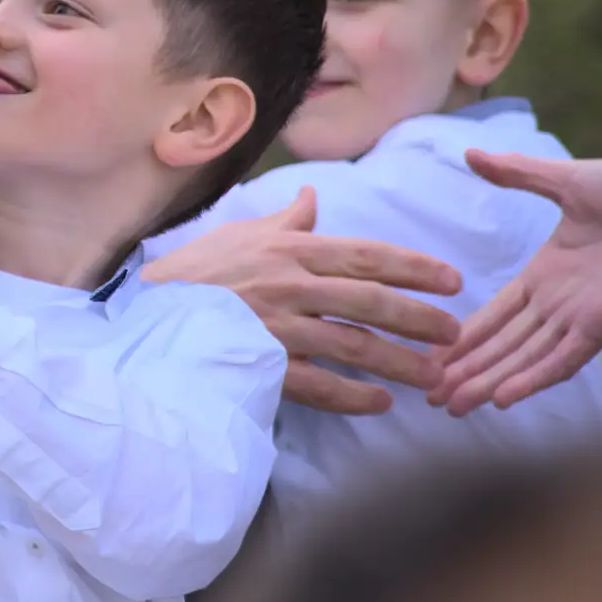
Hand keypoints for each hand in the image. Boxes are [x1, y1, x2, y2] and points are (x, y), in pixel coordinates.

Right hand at [145, 187, 461, 414]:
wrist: (146, 314)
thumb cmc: (194, 272)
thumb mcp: (240, 235)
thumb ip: (285, 222)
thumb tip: (312, 197)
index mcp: (290, 251)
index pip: (366, 255)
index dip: (414, 268)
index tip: (452, 281)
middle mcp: (290, 286)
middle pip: (370, 301)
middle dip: (419, 317)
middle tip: (455, 332)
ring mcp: (278, 328)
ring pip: (353, 344)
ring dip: (398, 361)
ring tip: (432, 376)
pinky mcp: (262, 364)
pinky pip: (317, 384)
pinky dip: (351, 396)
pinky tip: (379, 403)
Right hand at [430, 151, 601, 415]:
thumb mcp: (561, 180)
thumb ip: (515, 173)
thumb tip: (471, 153)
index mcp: (545, 275)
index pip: (494, 314)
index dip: (464, 335)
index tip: (433, 353)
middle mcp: (556, 304)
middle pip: (500, 345)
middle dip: (464, 370)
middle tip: (427, 395)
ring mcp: (577, 319)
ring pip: (521, 360)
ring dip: (486, 383)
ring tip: (450, 406)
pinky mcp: (598, 328)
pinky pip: (559, 361)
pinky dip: (530, 380)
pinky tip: (500, 398)